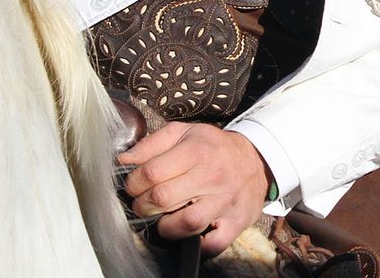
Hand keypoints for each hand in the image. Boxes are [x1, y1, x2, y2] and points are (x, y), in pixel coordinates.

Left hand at [119, 122, 270, 254]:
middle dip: (142, 205)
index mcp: (197, 150)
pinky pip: (213, 244)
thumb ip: (151, 145)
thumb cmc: (214, 148)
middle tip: (144, 203)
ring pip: (186, 223)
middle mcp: (212, 175)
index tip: (134, 186)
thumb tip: (122, 160)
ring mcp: (225, 201)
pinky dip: (197, 245)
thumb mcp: (184, 133)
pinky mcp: (236, 221)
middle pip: (162, 199)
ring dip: (165, 226)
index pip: (151, 173)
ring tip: (164, 219)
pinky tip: (189, 233)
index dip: (133, 183)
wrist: (256, 160)